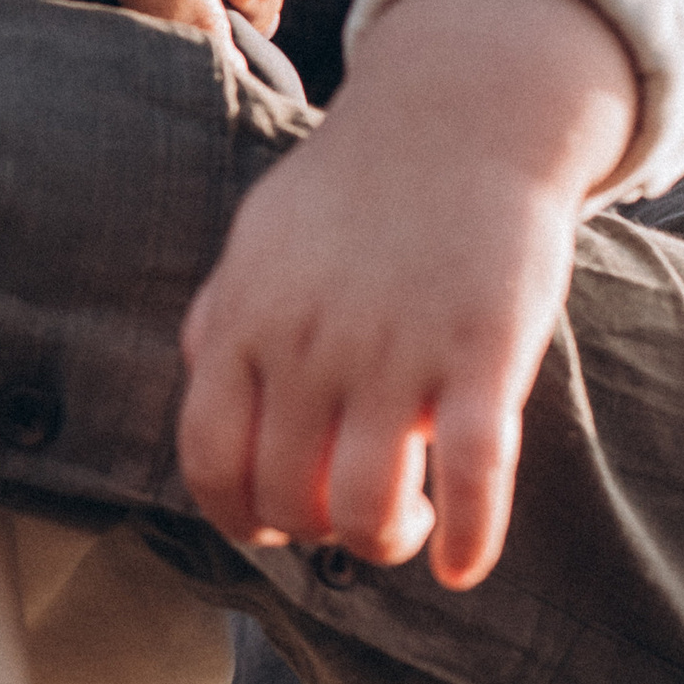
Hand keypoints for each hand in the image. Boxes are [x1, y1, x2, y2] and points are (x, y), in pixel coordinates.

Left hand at [175, 0, 639, 585]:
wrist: (460, 117)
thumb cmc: (355, 190)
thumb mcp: (260, 241)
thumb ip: (221, 315)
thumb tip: (198, 380)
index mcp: (245, 323)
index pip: (209, 461)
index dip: (237, 515)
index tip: (270, 524)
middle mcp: (310, 346)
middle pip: (287, 497)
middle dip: (312, 532)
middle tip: (346, 514)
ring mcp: (397, 352)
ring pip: (366, 508)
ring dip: (381, 541)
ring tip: (402, 522)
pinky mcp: (485, 353)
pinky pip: (473, 476)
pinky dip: (467, 539)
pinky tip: (462, 565)